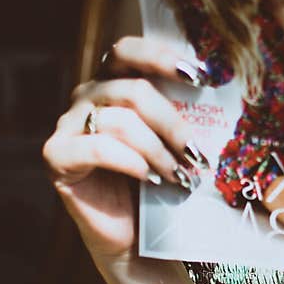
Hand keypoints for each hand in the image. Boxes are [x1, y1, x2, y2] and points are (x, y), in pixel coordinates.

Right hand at [42, 36, 209, 262]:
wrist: (136, 232)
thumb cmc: (161, 179)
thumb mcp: (176, 141)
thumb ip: (186, 114)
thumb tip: (225, 97)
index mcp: (114, 82)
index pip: (129, 50)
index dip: (162, 57)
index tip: (202, 76)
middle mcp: (88, 97)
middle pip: (133, 90)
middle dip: (173, 122)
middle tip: (198, 152)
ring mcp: (69, 124)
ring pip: (121, 121)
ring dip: (159, 151)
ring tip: (182, 176)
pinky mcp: (57, 156)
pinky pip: (97, 148)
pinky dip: (131, 162)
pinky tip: (151, 178)